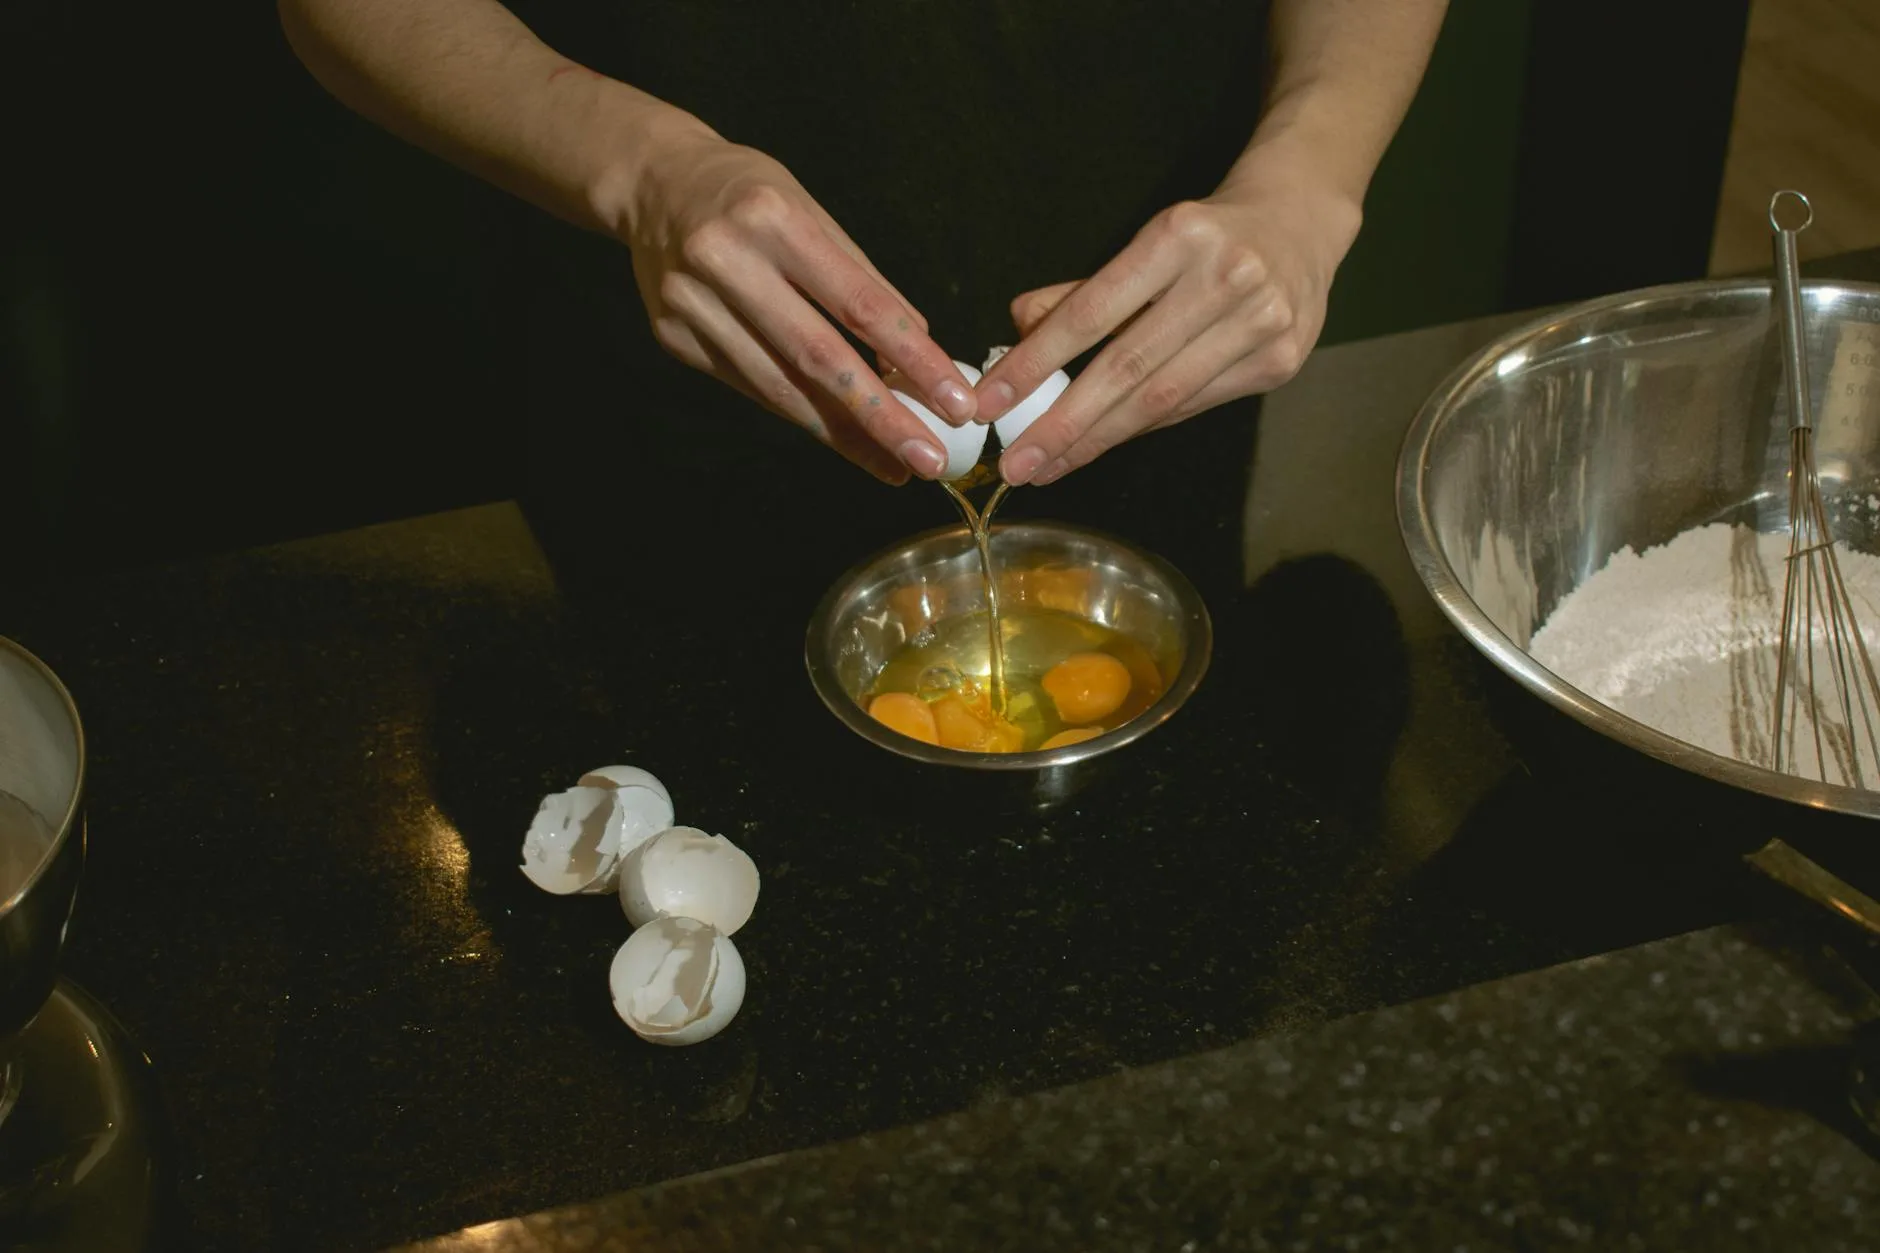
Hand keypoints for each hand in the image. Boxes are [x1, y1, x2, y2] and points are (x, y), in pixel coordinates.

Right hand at [621, 129, 977, 482]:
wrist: (651, 182)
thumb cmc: (750, 194)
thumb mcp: (811, 211)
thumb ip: (862, 280)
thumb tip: (916, 354)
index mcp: (775, 218)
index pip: (861, 304)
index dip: (914, 361)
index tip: (956, 404)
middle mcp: (727, 260)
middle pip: (819, 357)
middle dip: (882, 417)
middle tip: (930, 458)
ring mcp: (692, 303)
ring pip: (781, 387)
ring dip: (845, 433)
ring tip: (894, 464)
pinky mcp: (673, 337)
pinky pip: (751, 387)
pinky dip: (801, 414)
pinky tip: (841, 437)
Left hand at [975, 167, 1360, 485]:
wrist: (1300, 221)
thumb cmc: (1207, 234)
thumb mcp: (1146, 241)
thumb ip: (1084, 289)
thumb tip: (1018, 325)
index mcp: (1179, 236)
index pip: (1093, 311)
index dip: (1037, 362)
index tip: (992, 401)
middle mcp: (1226, 278)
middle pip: (1128, 367)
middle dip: (1063, 423)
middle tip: (1015, 462)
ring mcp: (1261, 323)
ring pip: (1162, 399)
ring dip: (1097, 439)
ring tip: (1048, 465)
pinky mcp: (1280, 361)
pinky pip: (1193, 406)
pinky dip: (1142, 427)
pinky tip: (1102, 444)